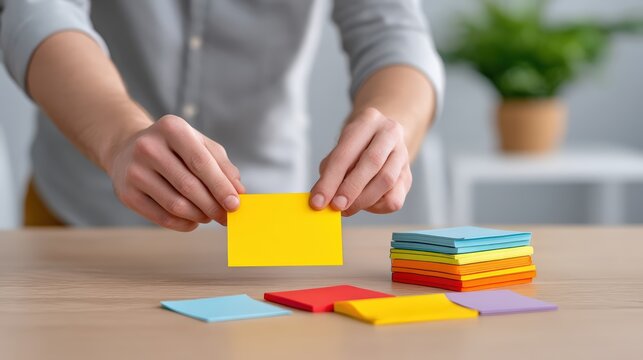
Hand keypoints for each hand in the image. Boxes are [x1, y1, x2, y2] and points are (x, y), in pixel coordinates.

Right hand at [108, 115, 244, 230]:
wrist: (128, 149)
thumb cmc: (174, 148)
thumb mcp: (199, 144)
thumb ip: (222, 165)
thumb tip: (239, 191)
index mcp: (171, 128)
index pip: (200, 162)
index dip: (220, 186)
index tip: (235, 204)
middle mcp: (148, 147)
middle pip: (189, 186)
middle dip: (213, 206)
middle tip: (226, 217)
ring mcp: (134, 171)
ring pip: (176, 205)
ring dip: (199, 216)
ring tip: (209, 215)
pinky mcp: (126, 194)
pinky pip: (162, 218)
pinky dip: (183, 224)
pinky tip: (193, 220)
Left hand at [309, 107, 411, 215]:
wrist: (381, 140)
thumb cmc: (355, 148)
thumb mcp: (339, 151)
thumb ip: (330, 172)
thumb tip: (322, 199)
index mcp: (368, 121)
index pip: (346, 152)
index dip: (330, 180)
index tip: (317, 201)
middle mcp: (390, 133)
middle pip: (372, 162)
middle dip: (350, 189)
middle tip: (335, 206)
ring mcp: (403, 154)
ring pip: (386, 181)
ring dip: (362, 200)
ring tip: (346, 208)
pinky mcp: (408, 176)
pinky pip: (395, 198)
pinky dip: (377, 206)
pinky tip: (366, 204)